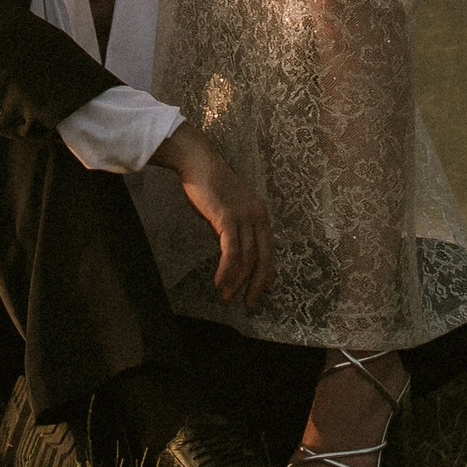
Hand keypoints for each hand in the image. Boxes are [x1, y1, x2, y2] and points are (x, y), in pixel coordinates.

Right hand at [150, 121, 273, 308]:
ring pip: (247, 258)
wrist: (198, 162)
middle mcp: (257, 216)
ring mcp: (244, 216)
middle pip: (262, 258)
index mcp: (260, 214)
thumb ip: (234, 229)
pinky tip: (219, 282)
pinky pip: (231, 252)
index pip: (268, 250)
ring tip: (227, 296)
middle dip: (256, 284)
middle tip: (249, 303)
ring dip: (237, 281)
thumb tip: (232, 254)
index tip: (264, 291)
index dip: (267, 273)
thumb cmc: (210, 185)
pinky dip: (226, 270)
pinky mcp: (228, 218)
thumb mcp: (229, 209)